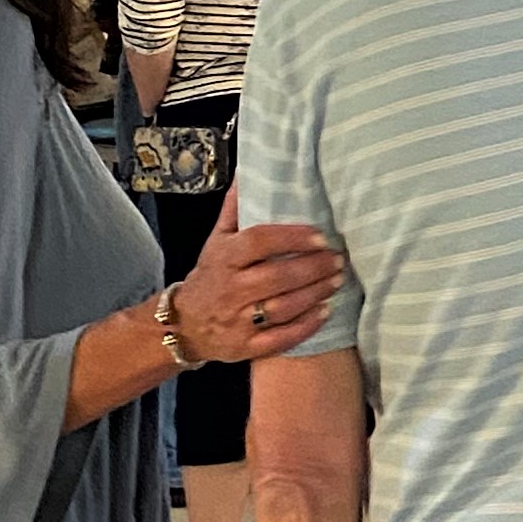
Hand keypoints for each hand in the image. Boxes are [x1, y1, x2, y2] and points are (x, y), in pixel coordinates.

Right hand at [177, 189, 344, 363]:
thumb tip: (249, 174)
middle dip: (312, 267)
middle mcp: (230, 289)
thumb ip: (235, 211)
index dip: (291, 238)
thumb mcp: (217, 241)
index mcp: (223, 259)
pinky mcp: (246, 347)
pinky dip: (305, 326)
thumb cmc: (210, 276)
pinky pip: (279, 338)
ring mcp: (237, 321)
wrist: (183, 325)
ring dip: (314, 293)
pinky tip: (326, 311)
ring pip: (282, 307)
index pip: (258, 243)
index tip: (320, 235)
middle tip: (338, 259)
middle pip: (276, 277)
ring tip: (338, 280)